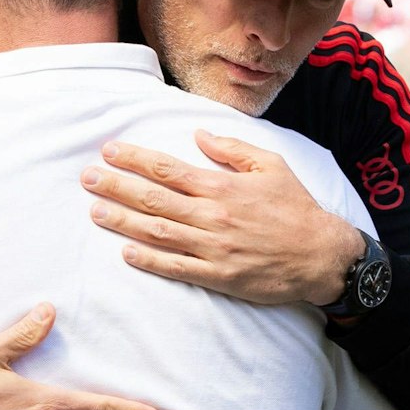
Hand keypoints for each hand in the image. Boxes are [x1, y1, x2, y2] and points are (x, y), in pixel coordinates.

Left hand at [82, 131, 363, 305]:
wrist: (322, 256)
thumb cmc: (297, 209)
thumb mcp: (272, 166)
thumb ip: (232, 149)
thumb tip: (199, 133)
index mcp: (222, 186)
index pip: (168, 169)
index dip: (135, 160)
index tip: (110, 151)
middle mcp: (212, 215)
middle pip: (154, 198)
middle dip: (117, 186)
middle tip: (88, 178)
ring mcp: (212, 247)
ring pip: (158, 232)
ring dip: (123, 221)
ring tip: (95, 211)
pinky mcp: (217, 275)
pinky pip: (176, 267)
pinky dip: (149, 260)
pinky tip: (125, 252)